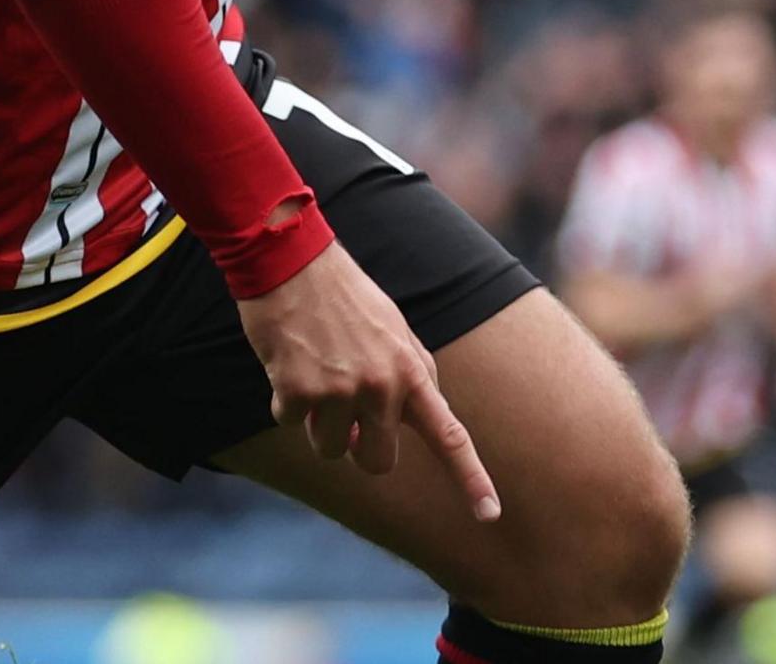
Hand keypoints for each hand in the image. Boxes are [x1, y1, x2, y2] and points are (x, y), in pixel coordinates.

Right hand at [237, 241, 499, 518]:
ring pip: (331, 449)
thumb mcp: (394, 332)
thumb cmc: (345, 297)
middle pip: (378, 462)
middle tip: (345, 420)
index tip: (489, 514)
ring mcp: (340, 392)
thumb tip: (396, 431)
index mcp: (412, 371)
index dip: (471, 478)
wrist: (292, 261)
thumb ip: (407, 378)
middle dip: (360, 450)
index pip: (450, 435)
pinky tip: (288, 362)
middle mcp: (382, 387)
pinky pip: (290, 423)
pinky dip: (285, 401)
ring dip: (318, 424)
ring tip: (315, 373)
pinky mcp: (298, 392)